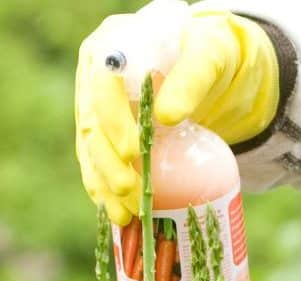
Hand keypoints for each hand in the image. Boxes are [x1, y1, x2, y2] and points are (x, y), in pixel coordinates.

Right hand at [74, 8, 278, 223]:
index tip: (135, 151)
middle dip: (108, 163)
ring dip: (104, 184)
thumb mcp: (210, 56)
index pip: (101, 86)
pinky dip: (105, 190)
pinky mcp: (104, 133)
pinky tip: (117, 213)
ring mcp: (95, 106)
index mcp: (111, 46)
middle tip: (132, 191)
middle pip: (90, 123)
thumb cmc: (210, 54)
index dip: (112, 121)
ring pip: (89, 149)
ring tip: (125, 214)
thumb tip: (167, 116)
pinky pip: (96, 164)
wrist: (211, 68)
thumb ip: (191, 79)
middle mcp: (94, 77)